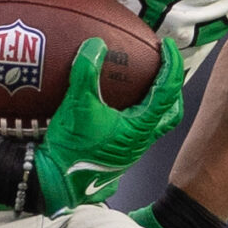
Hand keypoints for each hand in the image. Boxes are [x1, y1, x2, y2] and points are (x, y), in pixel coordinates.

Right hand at [32, 37, 185, 213]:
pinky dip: (137, 114)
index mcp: (140, 128)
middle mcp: (141, 141)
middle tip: (164, 67)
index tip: (168, 46)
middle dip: (172, 87)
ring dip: (157, 103)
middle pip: (171, 111)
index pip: (168, 91)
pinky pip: (138, 131)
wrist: (55, 182)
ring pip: (156, 124)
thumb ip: (86, 72)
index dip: (172, 65)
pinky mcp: (118, 155)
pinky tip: (119, 107)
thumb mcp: (77, 106)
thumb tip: (95, 44)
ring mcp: (131, 151)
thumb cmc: (70, 150)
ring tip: (146, 85)